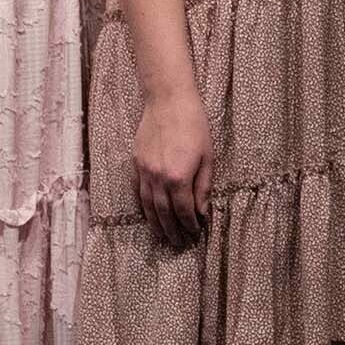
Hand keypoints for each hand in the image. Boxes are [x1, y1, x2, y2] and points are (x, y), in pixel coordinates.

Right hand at [132, 91, 214, 252]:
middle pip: (164, 213)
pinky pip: (138, 191)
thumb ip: (203, 186)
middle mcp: (158, 178)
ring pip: (148, 205)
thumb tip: (201, 210)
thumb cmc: (194, 125)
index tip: (195, 232)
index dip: (190, 224)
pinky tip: (148, 214)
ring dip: (155, 223)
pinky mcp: (137, 163)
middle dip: (172, 230)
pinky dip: (143, 206)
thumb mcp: (208, 156)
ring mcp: (144, 171)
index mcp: (178, 177)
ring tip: (161, 237)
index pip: (183, 210)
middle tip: (177, 244)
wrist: (168, 101)